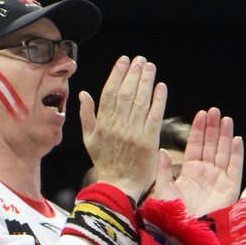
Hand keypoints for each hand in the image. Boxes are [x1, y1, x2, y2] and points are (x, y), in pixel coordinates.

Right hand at [79, 56, 166, 200]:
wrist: (118, 185)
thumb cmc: (104, 162)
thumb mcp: (89, 139)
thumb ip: (86, 115)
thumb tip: (84, 93)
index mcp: (102, 124)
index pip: (110, 93)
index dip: (117, 74)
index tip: (124, 61)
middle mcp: (117, 126)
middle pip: (126, 93)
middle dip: (133, 73)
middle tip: (140, 59)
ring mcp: (133, 133)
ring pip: (140, 101)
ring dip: (146, 82)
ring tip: (149, 67)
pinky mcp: (149, 141)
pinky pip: (154, 116)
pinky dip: (158, 100)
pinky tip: (161, 87)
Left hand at [152, 108, 242, 215]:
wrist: (187, 234)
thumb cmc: (172, 216)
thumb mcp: (164, 189)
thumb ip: (163, 170)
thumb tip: (161, 150)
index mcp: (190, 173)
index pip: (196, 146)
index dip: (199, 130)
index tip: (201, 114)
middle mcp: (206, 174)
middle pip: (211, 146)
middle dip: (213, 128)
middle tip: (214, 110)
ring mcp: (219, 180)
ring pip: (223, 152)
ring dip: (225, 136)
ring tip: (226, 118)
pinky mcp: (230, 189)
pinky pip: (235, 167)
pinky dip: (236, 153)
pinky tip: (236, 138)